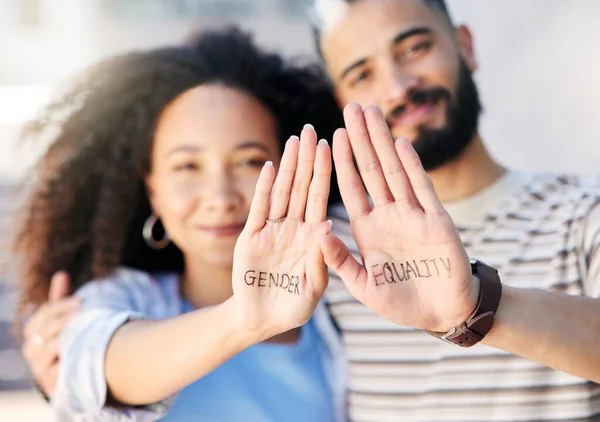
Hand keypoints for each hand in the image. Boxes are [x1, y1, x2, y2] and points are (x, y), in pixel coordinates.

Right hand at [22, 272, 79, 396]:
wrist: (63, 374)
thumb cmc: (63, 339)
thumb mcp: (61, 319)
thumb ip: (60, 299)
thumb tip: (61, 273)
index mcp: (34, 329)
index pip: (45, 313)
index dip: (62, 306)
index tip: (81, 301)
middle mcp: (32, 348)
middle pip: (47, 329)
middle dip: (65, 319)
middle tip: (82, 312)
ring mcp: (38, 365)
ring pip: (49, 348)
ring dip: (65, 339)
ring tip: (80, 332)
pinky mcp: (48, 382)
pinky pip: (54, 371)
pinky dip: (65, 362)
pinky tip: (77, 354)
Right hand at [232, 125, 332, 338]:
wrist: (262, 322)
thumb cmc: (293, 307)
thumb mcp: (314, 287)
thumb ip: (322, 259)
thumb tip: (328, 227)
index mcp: (312, 238)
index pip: (320, 199)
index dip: (325, 173)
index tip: (331, 146)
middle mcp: (293, 229)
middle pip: (301, 188)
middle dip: (306, 160)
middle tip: (311, 130)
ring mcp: (271, 232)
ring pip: (281, 194)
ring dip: (286, 168)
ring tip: (293, 141)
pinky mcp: (250, 240)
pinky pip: (258, 211)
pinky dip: (263, 190)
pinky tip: (269, 169)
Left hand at [321, 103, 477, 331]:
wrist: (442, 314)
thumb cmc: (401, 303)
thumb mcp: (364, 286)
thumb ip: (342, 261)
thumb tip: (319, 235)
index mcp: (368, 230)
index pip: (351, 188)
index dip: (342, 162)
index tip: (330, 136)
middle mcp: (389, 216)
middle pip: (372, 170)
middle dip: (361, 139)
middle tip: (351, 107)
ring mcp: (413, 216)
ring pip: (395, 171)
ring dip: (383, 142)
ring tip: (372, 113)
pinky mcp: (437, 222)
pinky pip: (422, 190)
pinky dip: (412, 167)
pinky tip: (400, 144)